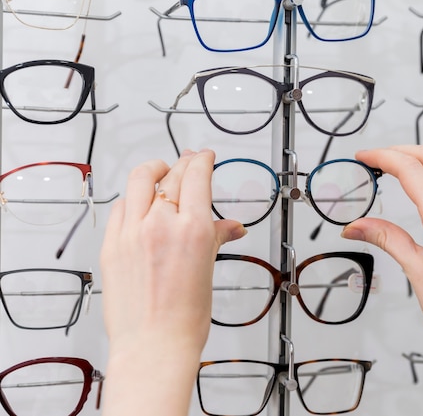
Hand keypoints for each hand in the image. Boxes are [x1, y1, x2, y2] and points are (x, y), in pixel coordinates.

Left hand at [100, 149, 245, 357]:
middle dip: (182, 162)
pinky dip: (132, 199)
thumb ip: (217, 239)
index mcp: (193, 230)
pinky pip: (120, 208)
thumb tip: (231, 228)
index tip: (205, 156)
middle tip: (188, 161)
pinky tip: (138, 203)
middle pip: (171, 175)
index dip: (202, 160)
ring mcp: (131, 233)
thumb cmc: (185, 319)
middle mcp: (161, 224)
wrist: (153, 346)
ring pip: (139, 181)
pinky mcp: (111, 246)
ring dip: (153, 171)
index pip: (196, 177)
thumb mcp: (208, 271)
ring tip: (160, 172)